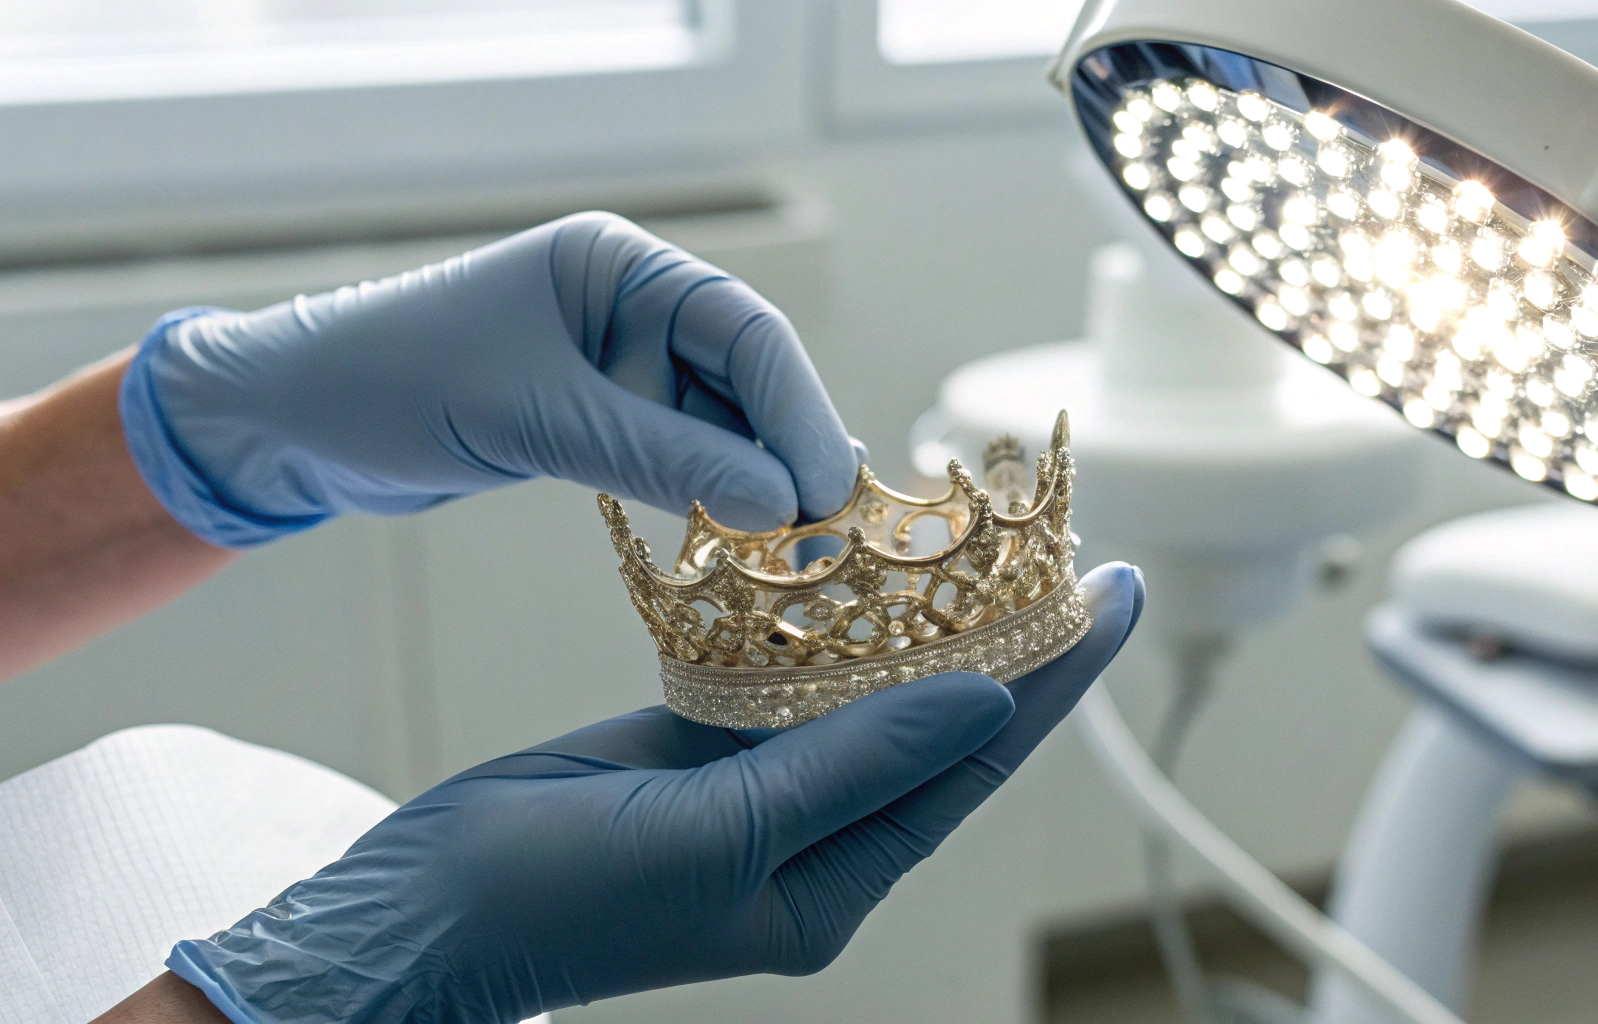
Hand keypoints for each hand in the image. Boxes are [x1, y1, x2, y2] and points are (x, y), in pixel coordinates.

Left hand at [121, 212, 858, 546]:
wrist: (287, 424)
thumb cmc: (391, 384)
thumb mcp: (533, 417)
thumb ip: (659, 457)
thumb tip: (780, 506)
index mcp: (619, 266)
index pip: (744, 331)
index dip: (796, 410)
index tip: (829, 488)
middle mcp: (630, 308)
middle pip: (747, 380)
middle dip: (786, 452)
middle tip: (832, 533)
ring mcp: (615, 367)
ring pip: (720, 428)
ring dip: (754, 484)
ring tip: (802, 548)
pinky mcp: (594, 422)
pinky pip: (676, 458)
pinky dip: (708, 498)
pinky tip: (743, 538)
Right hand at [165, 563, 1143, 1023]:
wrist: (417, 916)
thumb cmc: (555, 903)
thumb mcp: (721, 838)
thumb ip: (851, 765)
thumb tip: (981, 697)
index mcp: (834, 882)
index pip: (971, 764)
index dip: (1052, 678)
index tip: (1115, 593)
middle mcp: (815, 837)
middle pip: (934, 723)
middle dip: (1009, 641)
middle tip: (1073, 549)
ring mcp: (759, 789)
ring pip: (865, 690)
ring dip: (924, 619)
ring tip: (990, 538)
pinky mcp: (701, 745)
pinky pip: (786, 673)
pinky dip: (826, 619)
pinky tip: (865, 560)